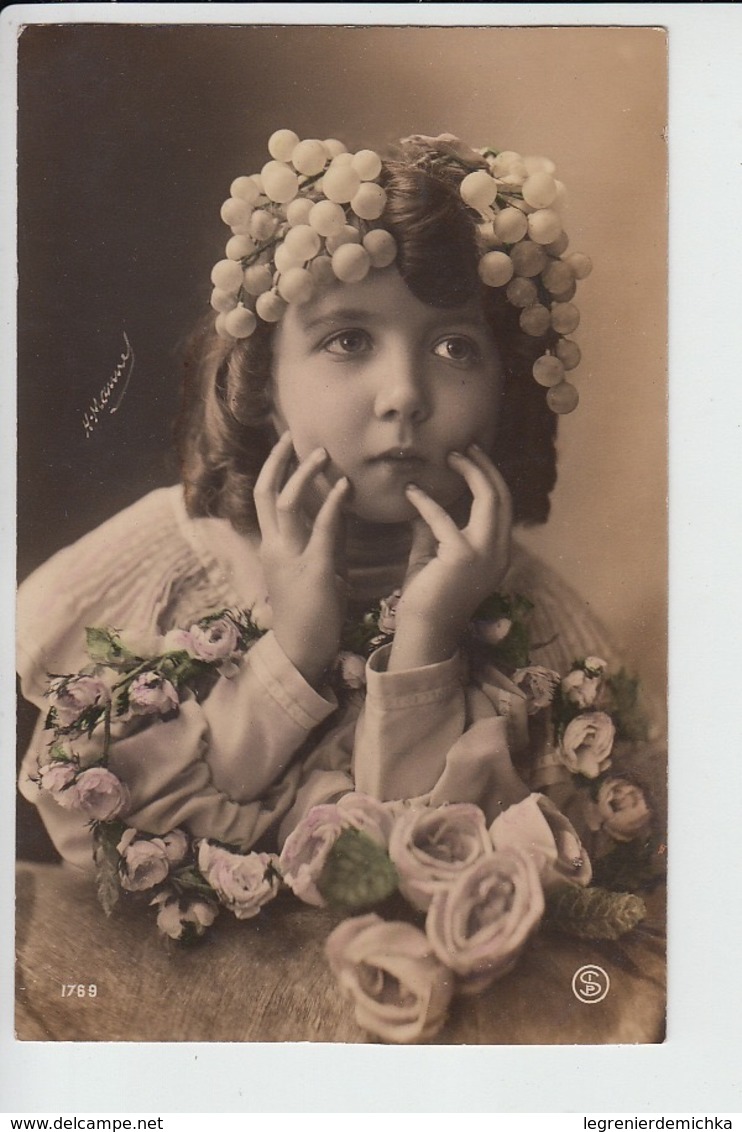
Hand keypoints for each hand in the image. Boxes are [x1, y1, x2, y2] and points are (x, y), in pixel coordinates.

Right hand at [253, 432, 349, 686]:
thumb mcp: (315, 571)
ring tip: (323, 454)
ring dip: (304, 475)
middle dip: (277, 461)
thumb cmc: (311, 616)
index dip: (274, 470)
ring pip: (287, 504)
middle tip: (294, 436)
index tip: (287, 447)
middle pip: (265, 493)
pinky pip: (321, 530)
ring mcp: (290, 558)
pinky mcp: (313, 571)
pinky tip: (345, 487)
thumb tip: (337, 516)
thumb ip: (321, 543)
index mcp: (272, 548)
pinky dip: (332, 504)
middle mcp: (274, 548)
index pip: (265, 499)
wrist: (302, 652)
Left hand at [388, 444, 511, 670]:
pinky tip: (411, 492)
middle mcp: (499, 552)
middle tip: (463, 448)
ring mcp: (485, 554)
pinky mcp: (461, 557)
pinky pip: (444, 518)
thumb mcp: (433, 555)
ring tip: (450, 457)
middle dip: (484, 467)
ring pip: (488, 498)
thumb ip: (433, 529)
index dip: (489, 477)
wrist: (423, 632)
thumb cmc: (427, 597)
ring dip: (469, 472)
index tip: (471, 457)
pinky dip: (426, 502)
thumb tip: (422, 498)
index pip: (502, 506)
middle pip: (501, 496)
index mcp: (497, 552)